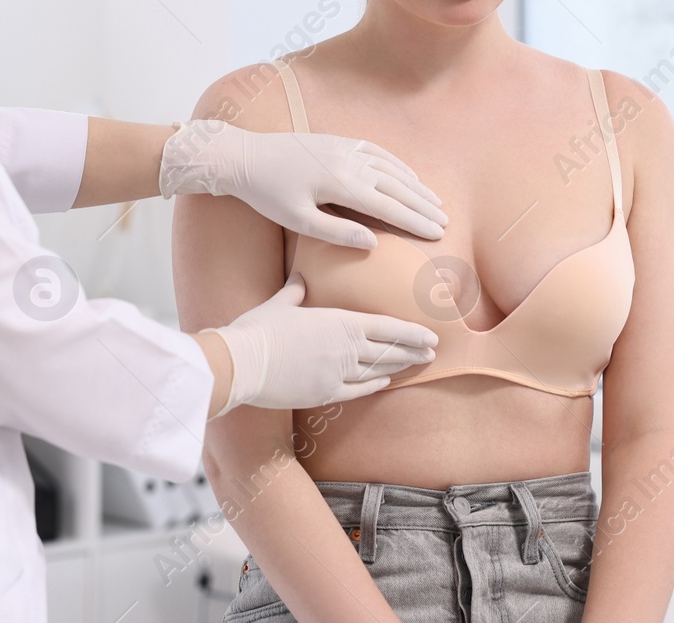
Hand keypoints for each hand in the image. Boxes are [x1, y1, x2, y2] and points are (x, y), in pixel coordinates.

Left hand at [159, 120, 447, 247]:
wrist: (243, 156)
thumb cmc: (266, 194)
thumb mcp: (298, 220)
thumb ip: (336, 233)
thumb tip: (372, 244)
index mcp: (341, 185)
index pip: (388, 206)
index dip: (415, 220)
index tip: (437, 233)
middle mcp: (349, 163)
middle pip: (396, 186)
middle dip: (423, 205)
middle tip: (445, 221)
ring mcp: (345, 148)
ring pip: (391, 168)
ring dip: (415, 184)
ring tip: (434, 201)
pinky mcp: (337, 141)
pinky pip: (376, 151)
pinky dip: (396, 164)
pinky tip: (407, 174)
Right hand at [201, 274, 438, 415]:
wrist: (242, 363)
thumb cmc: (258, 329)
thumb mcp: (279, 303)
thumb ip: (295, 292)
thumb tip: (300, 279)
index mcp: (337, 322)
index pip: (385, 327)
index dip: (410, 333)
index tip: (430, 336)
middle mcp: (344, 349)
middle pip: (387, 350)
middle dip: (412, 350)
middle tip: (432, 352)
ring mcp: (336, 373)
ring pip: (377, 370)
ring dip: (399, 367)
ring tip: (416, 365)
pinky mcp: (324, 393)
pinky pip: (357, 390)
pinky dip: (374, 385)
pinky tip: (385, 382)